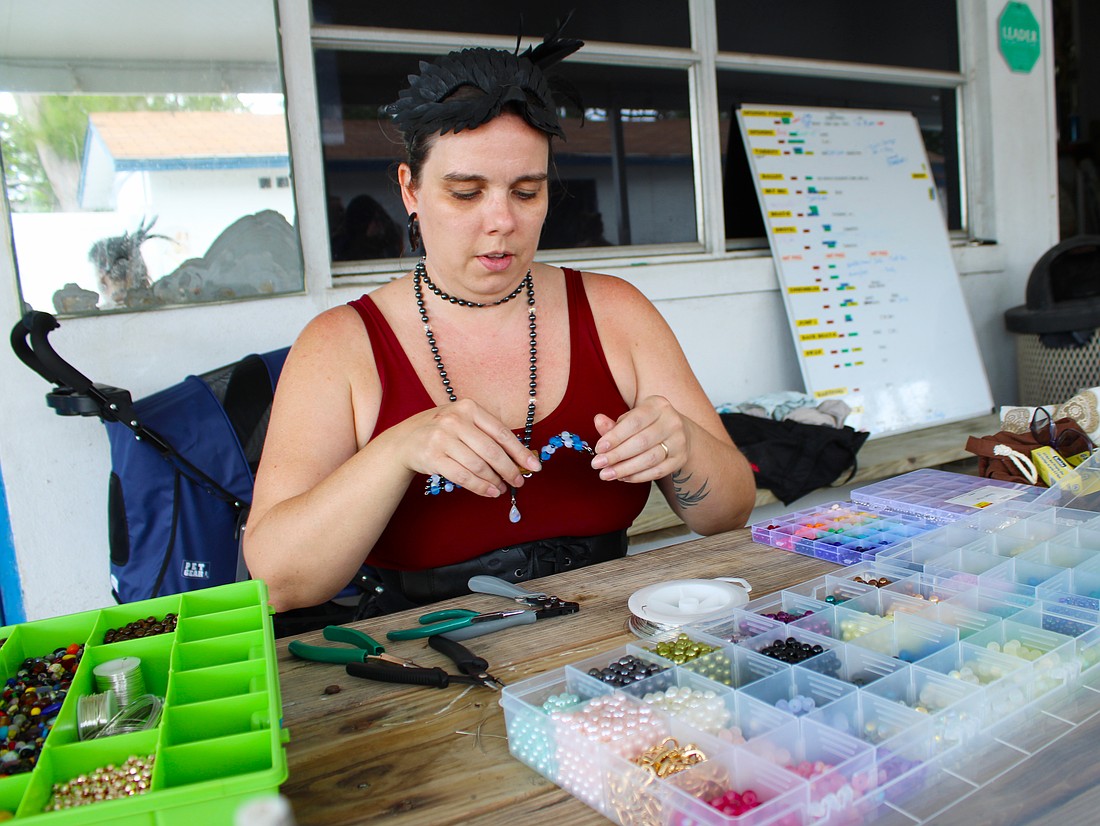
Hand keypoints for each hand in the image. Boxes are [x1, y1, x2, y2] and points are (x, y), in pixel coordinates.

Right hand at [400, 399, 541, 496]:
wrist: (407, 439)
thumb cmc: (444, 431)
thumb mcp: (464, 421)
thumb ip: (488, 433)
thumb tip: (520, 456)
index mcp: (469, 408)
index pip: (501, 432)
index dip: (520, 451)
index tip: (534, 466)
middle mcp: (455, 420)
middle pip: (491, 451)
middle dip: (509, 470)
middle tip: (519, 482)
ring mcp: (442, 438)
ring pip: (478, 466)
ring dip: (495, 481)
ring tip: (502, 488)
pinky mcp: (433, 457)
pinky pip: (463, 476)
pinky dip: (480, 487)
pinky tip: (490, 492)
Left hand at [589, 396, 683, 482]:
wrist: (678, 433)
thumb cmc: (648, 425)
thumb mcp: (632, 419)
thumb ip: (614, 424)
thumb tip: (598, 421)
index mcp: (657, 405)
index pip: (634, 422)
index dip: (615, 437)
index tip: (599, 448)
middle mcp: (672, 422)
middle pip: (642, 442)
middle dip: (617, 455)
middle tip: (598, 464)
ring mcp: (679, 441)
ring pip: (650, 459)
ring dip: (625, 469)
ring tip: (607, 474)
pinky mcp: (681, 459)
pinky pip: (657, 471)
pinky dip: (638, 476)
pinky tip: (623, 477)